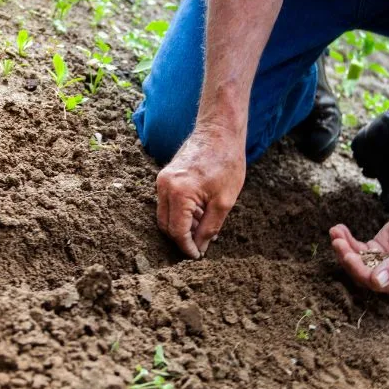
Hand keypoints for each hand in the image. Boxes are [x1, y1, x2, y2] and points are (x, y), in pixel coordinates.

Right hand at [156, 126, 245, 258]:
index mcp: (179, 193)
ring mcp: (162, 180)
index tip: (197, 256)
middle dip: (182, 239)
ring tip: (204, 227)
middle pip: (166, 225)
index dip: (187, 247)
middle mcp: (164, 186)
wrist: (219, 131)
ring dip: (182, 226)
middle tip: (201, 245)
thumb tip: (200, 247)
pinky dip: (180, 213)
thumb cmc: (226, 162)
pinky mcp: (165, 177)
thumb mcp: (224, 201)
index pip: (177, 231)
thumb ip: (209, 228)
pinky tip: (199, 213)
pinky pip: (167, 203)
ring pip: (165, 215)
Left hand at [330, 204, 388, 293]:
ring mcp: (381, 263)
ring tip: (335, 232)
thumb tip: (377, 282)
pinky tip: (338, 229)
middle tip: (337, 242)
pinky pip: (357, 248)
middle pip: (362, 273)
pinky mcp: (375, 250)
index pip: (377, 284)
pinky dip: (347, 240)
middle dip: (348, 258)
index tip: (349, 256)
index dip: (361, 271)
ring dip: (344, 248)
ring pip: (357, 260)